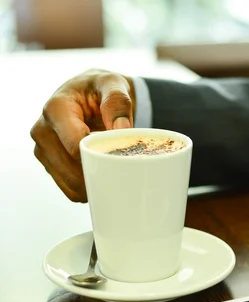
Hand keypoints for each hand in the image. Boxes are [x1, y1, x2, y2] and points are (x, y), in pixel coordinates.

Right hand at [30, 69, 135, 201]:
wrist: (88, 93)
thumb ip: (118, 102)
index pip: (74, 146)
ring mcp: (42, 149)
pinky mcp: (48, 162)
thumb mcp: (113, 84)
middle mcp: (42, 129)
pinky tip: (103, 176)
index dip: (99, 157)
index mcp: (56, 108)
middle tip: (124, 170)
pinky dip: (87, 188)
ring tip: (114, 171)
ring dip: (94, 183)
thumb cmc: (101, 87)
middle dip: (99, 173)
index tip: (120, 159)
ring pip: (69, 183)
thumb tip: (122, 129)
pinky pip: (68, 188)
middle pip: (70, 169)